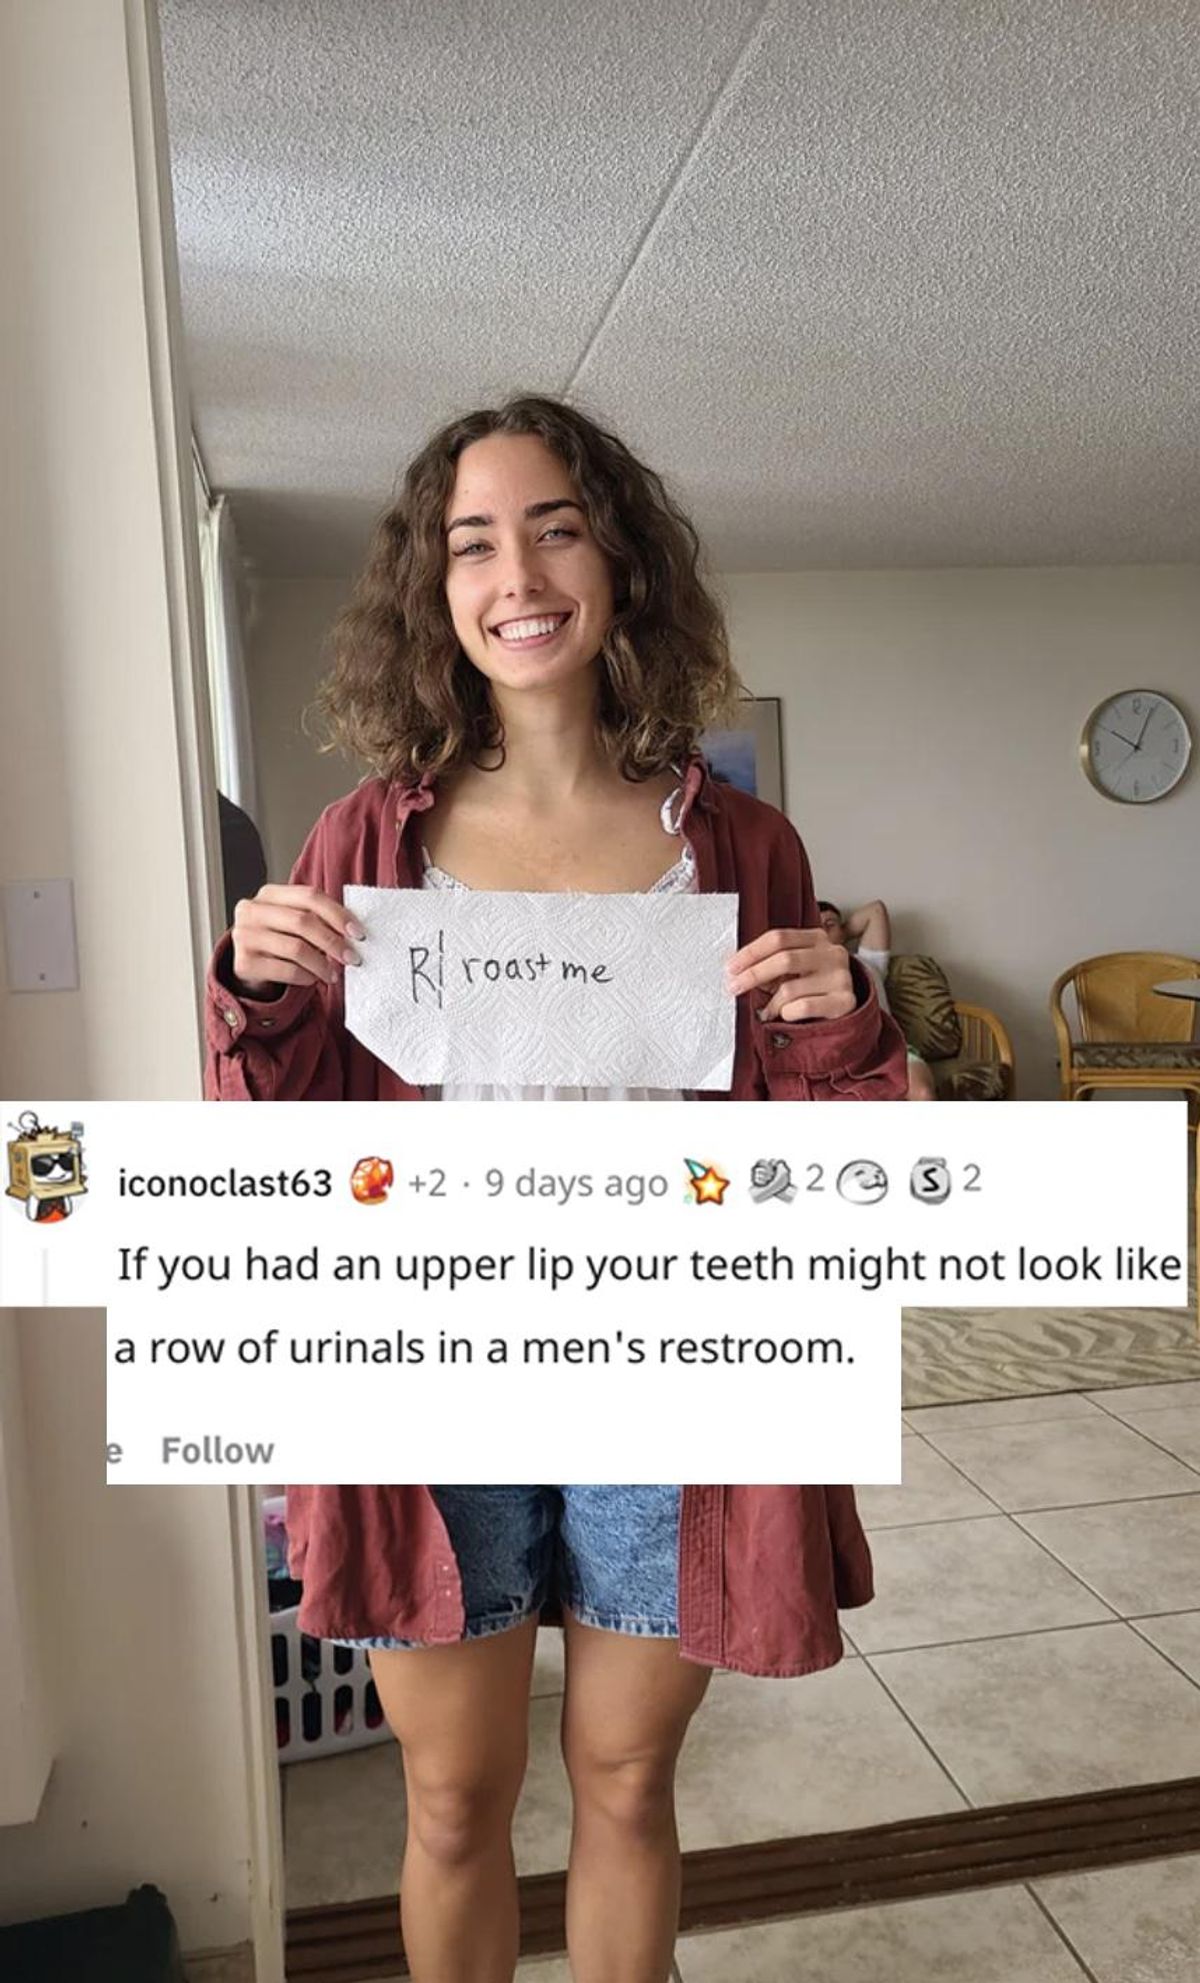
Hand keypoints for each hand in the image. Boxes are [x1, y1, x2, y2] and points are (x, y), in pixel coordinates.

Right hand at [230, 885, 363, 997]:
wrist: (251, 965)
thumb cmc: (280, 940)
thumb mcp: (294, 922)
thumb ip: (317, 919)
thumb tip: (353, 934)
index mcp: (269, 894)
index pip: (309, 896)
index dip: (337, 914)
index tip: (358, 933)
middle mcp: (252, 910)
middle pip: (303, 922)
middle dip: (333, 942)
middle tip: (352, 958)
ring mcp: (244, 936)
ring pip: (296, 948)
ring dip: (322, 964)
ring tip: (333, 974)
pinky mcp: (244, 963)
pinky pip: (286, 970)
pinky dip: (306, 977)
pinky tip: (312, 979)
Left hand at [726, 927, 855, 1023]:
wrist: (845, 1011)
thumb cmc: (813, 988)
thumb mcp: (793, 970)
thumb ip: (770, 964)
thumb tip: (736, 969)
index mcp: (817, 938)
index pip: (778, 938)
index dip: (751, 952)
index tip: (731, 967)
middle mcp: (832, 954)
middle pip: (783, 958)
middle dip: (753, 974)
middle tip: (734, 987)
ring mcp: (841, 977)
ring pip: (790, 989)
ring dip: (771, 1004)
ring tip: (767, 1011)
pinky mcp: (844, 1002)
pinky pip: (802, 1007)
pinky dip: (786, 1014)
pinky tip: (786, 1016)